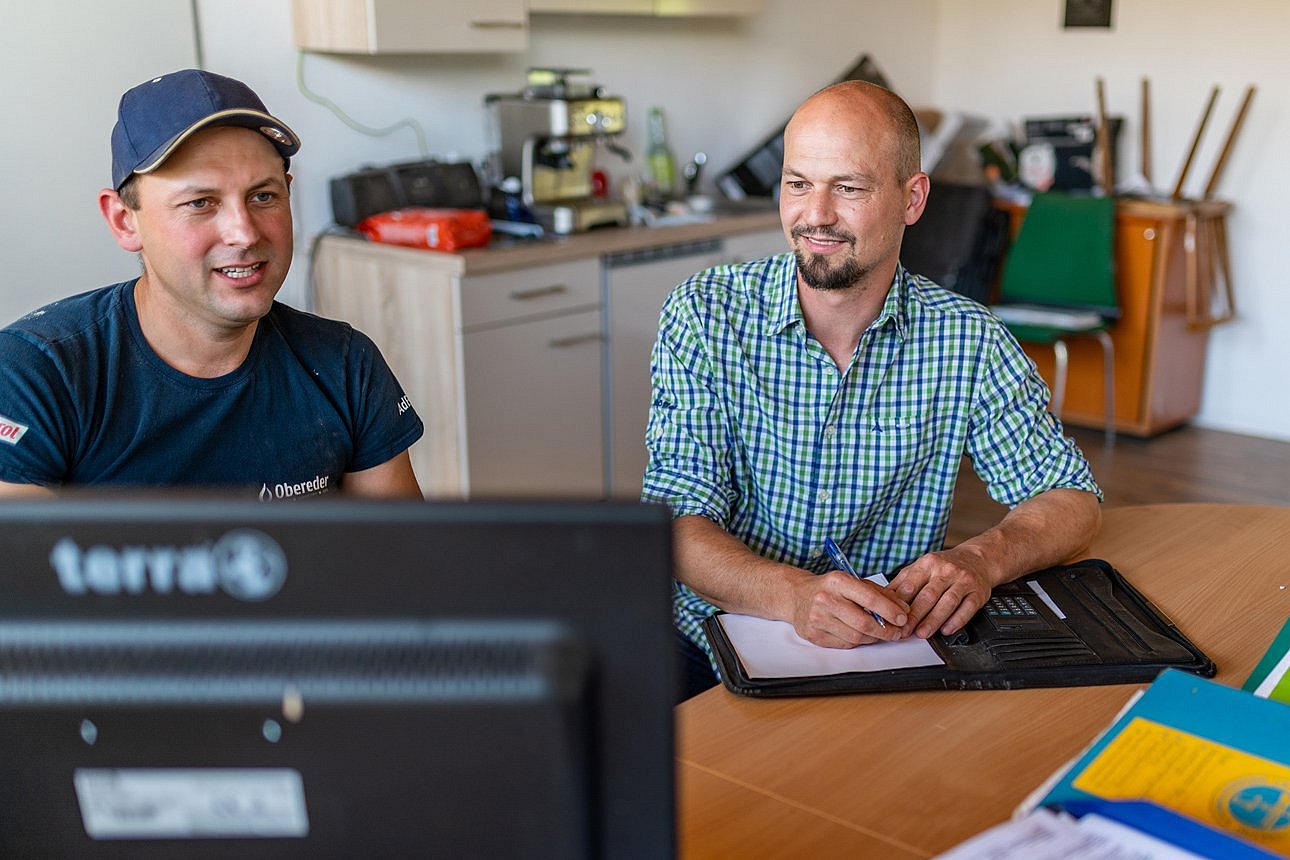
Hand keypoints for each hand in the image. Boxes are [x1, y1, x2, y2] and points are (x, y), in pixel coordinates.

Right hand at [787, 572, 909, 647]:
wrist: (796, 596)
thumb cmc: (829, 588)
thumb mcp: (853, 582)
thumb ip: (879, 593)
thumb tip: (902, 608)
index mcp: (838, 581)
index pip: (869, 598)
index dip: (890, 611)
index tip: (902, 618)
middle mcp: (826, 599)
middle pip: (864, 623)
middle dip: (886, 631)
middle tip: (897, 632)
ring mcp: (817, 618)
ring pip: (856, 637)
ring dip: (874, 639)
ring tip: (882, 634)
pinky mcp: (814, 635)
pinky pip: (844, 644)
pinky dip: (858, 642)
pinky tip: (862, 636)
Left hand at [889, 548, 993, 638]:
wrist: (978, 559)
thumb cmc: (945, 566)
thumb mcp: (922, 566)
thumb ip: (904, 582)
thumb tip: (883, 598)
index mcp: (927, 564)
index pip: (910, 586)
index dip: (900, 605)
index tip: (892, 619)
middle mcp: (945, 570)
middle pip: (927, 595)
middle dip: (914, 616)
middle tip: (905, 631)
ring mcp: (963, 580)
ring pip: (947, 602)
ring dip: (933, 620)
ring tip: (923, 633)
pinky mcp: (978, 592)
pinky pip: (967, 608)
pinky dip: (956, 621)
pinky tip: (946, 630)